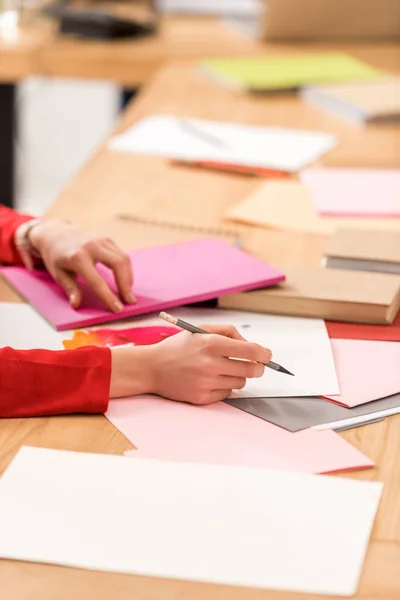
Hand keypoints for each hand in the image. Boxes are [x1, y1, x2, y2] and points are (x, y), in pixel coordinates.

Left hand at [29, 219, 134, 311]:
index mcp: (77, 257)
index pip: (97, 281)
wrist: (55, 233)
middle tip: (130, 301)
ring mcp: (101, 240)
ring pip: (123, 258)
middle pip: (118, 264)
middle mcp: (92, 246)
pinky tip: (125, 281)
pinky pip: (122, 254)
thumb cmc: (56, 257)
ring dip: (129, 277)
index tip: (118, 309)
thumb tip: (76, 304)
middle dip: (126, 284)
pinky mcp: (107, 239)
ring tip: (128, 293)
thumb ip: (70, 289)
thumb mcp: (58, 274)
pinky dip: (126, 269)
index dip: (108, 296)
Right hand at [120, 324, 271, 404]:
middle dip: (257, 367)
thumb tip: (251, 345)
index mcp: (211, 344)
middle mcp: (210, 364)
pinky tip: (212, 380)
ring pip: (240, 383)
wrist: (152, 368)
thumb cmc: (178, 347)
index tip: (267, 355)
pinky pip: (227, 394)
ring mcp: (206, 383)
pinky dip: (224, 387)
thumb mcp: (201, 330)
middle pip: (251, 370)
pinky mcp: (202, 398)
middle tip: (254, 365)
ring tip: (223, 369)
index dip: (264, 354)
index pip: (251, 351)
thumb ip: (228, 332)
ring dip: (238, 376)